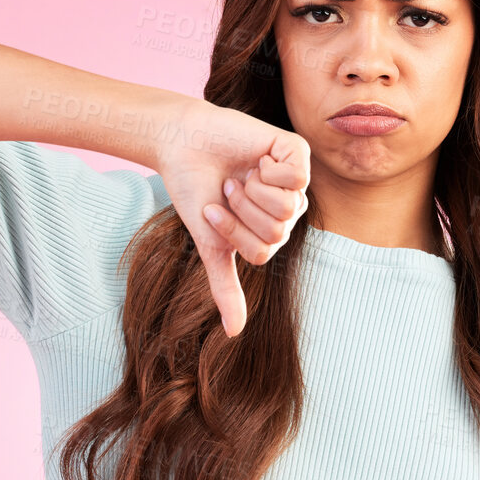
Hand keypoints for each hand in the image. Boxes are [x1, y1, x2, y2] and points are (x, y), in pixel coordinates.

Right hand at [156, 97, 310, 336]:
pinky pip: (297, 177)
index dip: (234, 234)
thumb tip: (234, 334)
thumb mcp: (212, 246)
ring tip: (241, 173)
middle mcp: (287, 208)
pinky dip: (268, 170)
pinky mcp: (296, 153)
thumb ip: (226, 287)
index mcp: (271, 231)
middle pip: (278, 231)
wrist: (182, 145)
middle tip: (229, 189)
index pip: (264, 252)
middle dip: (242, 212)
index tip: (215, 210)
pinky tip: (257, 158)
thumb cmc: (195, 192)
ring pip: (288, 208)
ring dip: (252, 191)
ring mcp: (294, 181)